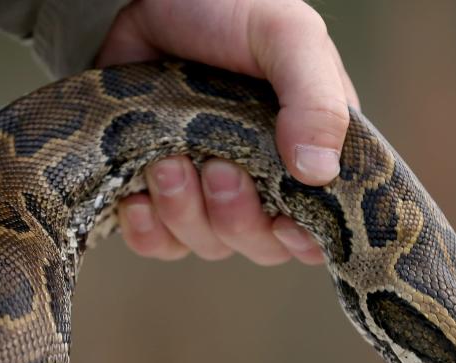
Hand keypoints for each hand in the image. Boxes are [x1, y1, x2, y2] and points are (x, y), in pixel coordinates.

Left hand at [97, 0, 359, 265]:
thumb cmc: (228, 9)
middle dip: (235, 216)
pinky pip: (157, 243)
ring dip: (184, 212)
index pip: (317, 227)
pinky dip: (146, 229)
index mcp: (306, 151)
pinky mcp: (157, 194)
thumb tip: (320, 173)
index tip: (284, 225)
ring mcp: (205, 192)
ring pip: (206, 244)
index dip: (302, 240)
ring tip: (166, 161)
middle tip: (217, 167)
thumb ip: (315, 99)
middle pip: (258, 245)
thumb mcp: (286, 37)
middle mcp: (261, 181)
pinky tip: (136, 197)